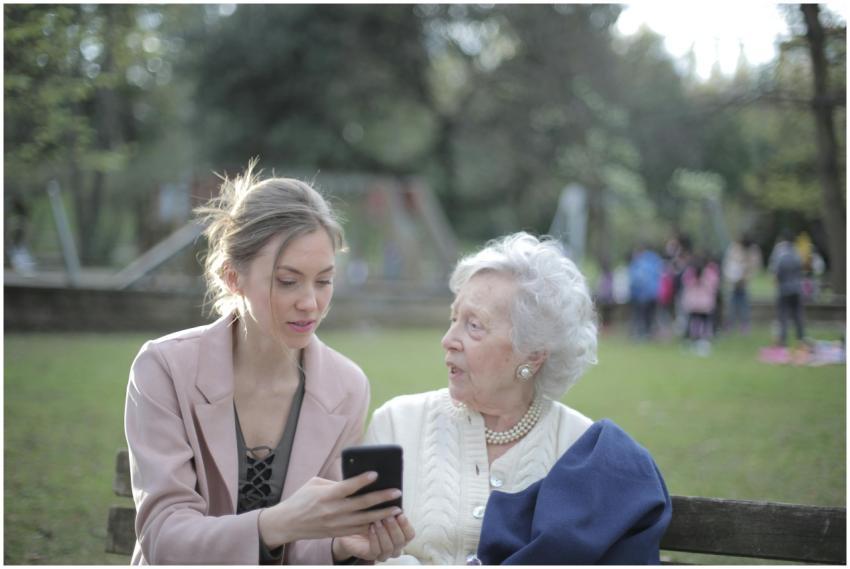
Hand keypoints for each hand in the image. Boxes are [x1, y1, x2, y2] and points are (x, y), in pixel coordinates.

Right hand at [258, 473, 402, 548]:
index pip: (347, 487)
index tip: (376, 474)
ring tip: (397, 508)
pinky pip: (359, 530)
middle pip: (361, 504)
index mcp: (326, 495)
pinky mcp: (337, 533)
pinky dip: (372, 526)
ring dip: (382, 514)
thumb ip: (335, 482)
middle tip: (397, 491)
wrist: (288, 523)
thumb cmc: (301, 499)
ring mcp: (336, 524)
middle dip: (381, 498)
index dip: (361, 480)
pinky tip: (384, 520)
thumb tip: (354, 480)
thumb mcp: (315, 484)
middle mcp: (332, 510)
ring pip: (364, 520)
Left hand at [334, 513, 415, 561]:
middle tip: (388, 516)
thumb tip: (396, 500)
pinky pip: (376, 550)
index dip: (406, 525)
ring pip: (389, 547)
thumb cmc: (369, 517)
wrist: (351, 528)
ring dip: (384, 533)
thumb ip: (390, 509)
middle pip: (401, 542)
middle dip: (394, 528)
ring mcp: (383, 553)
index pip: (410, 535)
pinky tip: (371, 528)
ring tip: (377, 520)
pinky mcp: (371, 555)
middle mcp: (395, 547)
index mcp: (400, 536)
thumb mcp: (380, 511)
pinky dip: (374, 538)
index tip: (400, 513)